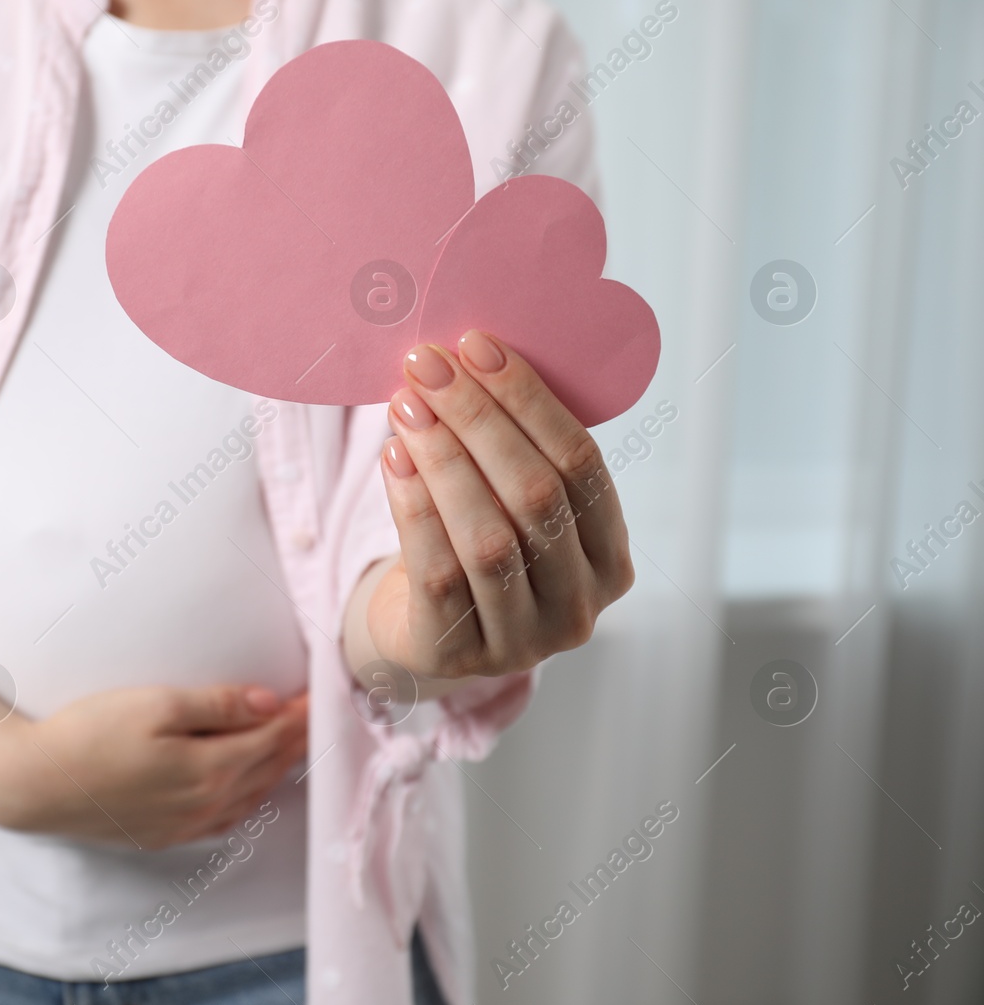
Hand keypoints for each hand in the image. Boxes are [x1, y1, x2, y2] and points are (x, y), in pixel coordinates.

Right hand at [0, 684, 307, 848]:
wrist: (36, 783)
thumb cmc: (90, 733)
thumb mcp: (156, 704)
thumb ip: (217, 704)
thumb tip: (268, 702)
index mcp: (210, 768)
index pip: (271, 737)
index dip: (297, 714)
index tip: (316, 692)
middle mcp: (207, 803)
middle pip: (267, 768)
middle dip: (293, 740)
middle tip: (312, 715)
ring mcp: (185, 825)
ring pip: (250, 797)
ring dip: (275, 770)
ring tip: (290, 746)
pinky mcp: (164, 835)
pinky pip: (223, 820)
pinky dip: (246, 800)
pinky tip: (247, 790)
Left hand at [365, 330, 634, 679]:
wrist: (427, 636)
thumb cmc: (477, 548)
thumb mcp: (512, 505)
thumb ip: (516, 448)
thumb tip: (471, 354)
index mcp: (611, 560)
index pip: (583, 466)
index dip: (531, 401)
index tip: (478, 346)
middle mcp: (579, 607)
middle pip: (536, 496)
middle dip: (479, 420)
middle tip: (429, 365)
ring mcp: (522, 641)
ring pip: (488, 538)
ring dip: (444, 459)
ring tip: (406, 404)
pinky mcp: (458, 657)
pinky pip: (438, 575)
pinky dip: (415, 508)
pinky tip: (394, 457)